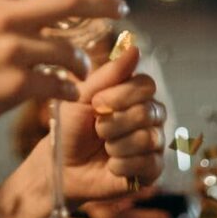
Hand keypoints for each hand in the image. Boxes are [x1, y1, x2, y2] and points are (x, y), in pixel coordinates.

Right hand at [0, 0, 126, 139]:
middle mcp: (3, 14)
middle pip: (70, 0)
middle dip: (104, 3)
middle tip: (120, 9)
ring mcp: (10, 49)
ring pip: (69, 51)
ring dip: (82, 63)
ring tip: (81, 71)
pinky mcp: (14, 84)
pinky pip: (59, 85)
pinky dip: (68, 91)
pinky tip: (67, 94)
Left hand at [56, 44, 164, 203]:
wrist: (62, 165)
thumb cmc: (71, 127)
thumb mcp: (84, 96)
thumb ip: (110, 74)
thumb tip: (135, 48)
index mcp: (135, 93)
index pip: (147, 84)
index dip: (121, 95)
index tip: (96, 104)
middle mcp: (150, 115)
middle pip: (147, 111)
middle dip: (114, 123)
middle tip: (97, 129)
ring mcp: (154, 141)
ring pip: (148, 138)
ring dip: (116, 145)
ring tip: (104, 147)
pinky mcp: (153, 169)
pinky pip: (149, 163)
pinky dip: (122, 164)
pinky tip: (111, 165)